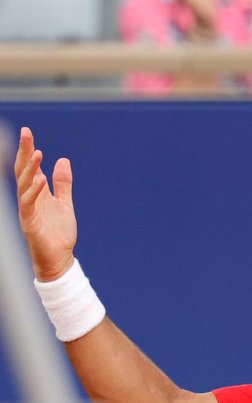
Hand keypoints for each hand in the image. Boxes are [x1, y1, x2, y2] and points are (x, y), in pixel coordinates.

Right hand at [13, 127, 76, 281]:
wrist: (59, 258)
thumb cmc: (58, 232)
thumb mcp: (65, 203)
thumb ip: (62, 183)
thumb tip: (63, 160)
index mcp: (37, 193)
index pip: (29, 167)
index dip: (28, 150)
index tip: (28, 132)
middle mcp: (29, 198)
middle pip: (23, 171)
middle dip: (24, 152)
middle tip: (26, 132)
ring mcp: (28, 210)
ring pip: (23, 184)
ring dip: (29, 168)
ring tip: (36, 152)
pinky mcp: (30, 222)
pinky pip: (28, 204)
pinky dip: (33, 191)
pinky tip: (40, 180)